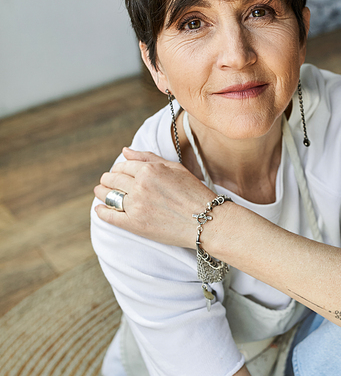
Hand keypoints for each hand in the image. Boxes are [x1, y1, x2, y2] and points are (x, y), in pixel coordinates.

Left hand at [94, 147, 215, 247]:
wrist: (205, 220)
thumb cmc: (194, 193)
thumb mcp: (174, 168)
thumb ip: (148, 158)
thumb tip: (125, 151)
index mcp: (149, 170)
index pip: (123, 165)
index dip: (118, 169)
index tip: (118, 173)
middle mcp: (140, 186)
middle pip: (112, 179)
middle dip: (107, 179)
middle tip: (106, 182)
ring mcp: (136, 206)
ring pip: (109, 195)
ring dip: (102, 192)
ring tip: (101, 192)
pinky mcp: (135, 224)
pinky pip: (110, 215)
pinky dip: (101, 211)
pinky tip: (99, 209)